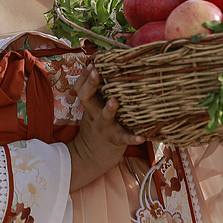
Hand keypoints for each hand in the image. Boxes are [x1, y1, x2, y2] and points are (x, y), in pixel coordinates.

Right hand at [66, 64, 143, 190]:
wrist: (89, 158)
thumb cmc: (95, 127)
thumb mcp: (90, 110)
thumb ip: (95, 93)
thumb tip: (101, 68)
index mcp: (90, 105)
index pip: (81, 88)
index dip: (84, 76)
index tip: (92, 64)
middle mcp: (95, 114)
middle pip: (87, 97)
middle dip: (90, 84)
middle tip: (95, 72)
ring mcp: (105, 127)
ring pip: (104, 116)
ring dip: (109, 108)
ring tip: (114, 101)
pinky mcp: (115, 140)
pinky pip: (124, 138)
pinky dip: (132, 138)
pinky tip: (141, 137)